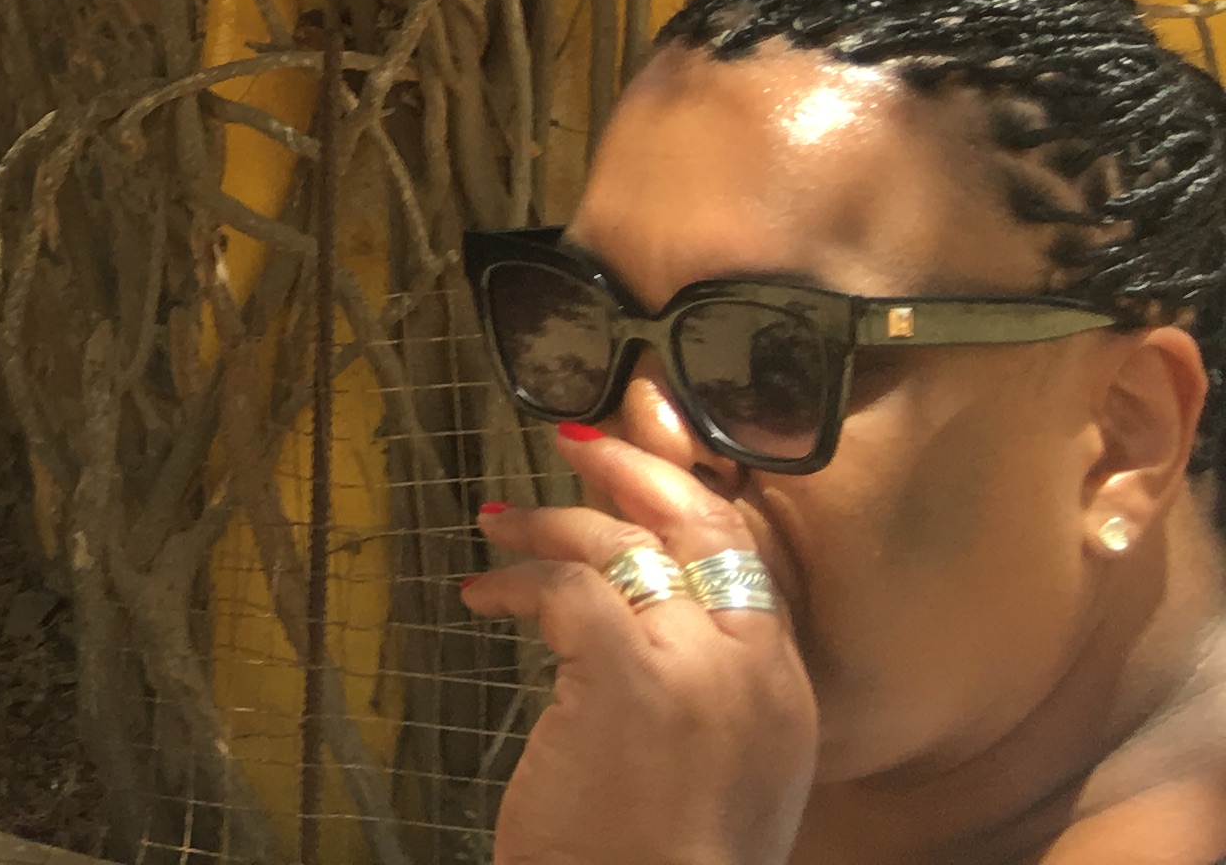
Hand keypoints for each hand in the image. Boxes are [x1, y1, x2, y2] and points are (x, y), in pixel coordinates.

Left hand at [461, 426, 814, 864]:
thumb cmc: (660, 857)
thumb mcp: (709, 762)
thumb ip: (693, 679)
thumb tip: (631, 607)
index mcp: (782, 691)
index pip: (745, 555)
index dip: (687, 492)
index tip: (640, 454)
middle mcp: (756, 671)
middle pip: (704, 523)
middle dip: (637, 467)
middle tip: (576, 441)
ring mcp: (698, 670)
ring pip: (626, 542)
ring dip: (552, 519)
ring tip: (497, 525)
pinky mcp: (630, 680)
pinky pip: (569, 584)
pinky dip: (517, 576)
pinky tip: (482, 596)